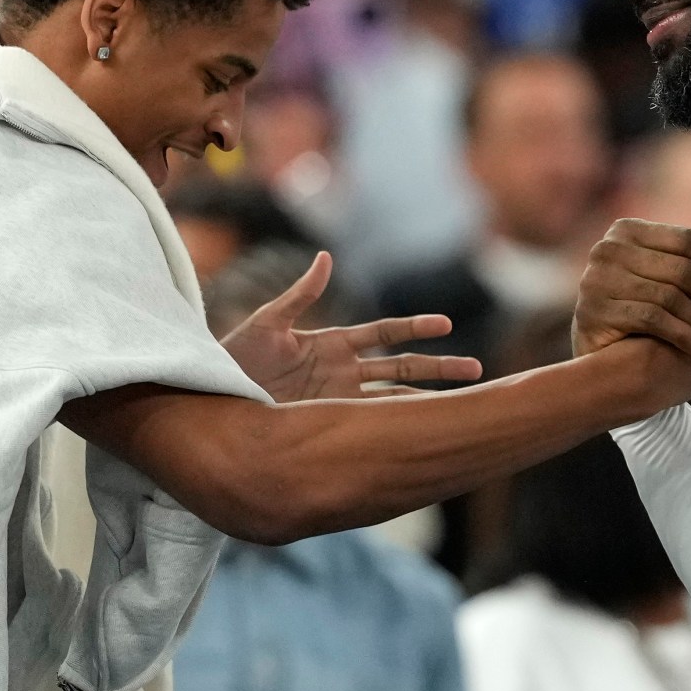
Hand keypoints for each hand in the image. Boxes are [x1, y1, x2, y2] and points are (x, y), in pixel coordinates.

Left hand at [221, 251, 482, 400]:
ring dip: (428, 400)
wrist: (214, 397)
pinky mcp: (329, 422)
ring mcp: (339, 400)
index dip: (414, 329)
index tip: (446, 325)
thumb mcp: (267, 323)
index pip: (384, 334)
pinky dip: (396, 426)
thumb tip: (326, 258)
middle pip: (402, 367)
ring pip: (395, 397)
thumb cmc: (235, 357)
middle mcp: (343, 372)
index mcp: (332, 344)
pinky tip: (421, 432)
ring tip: (464, 404)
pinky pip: (370, 424)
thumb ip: (300, 295)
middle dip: (438, 368)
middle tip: (476, 371)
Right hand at [575, 213, 690, 358]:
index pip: (687, 241)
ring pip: (671, 297)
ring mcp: (597, 278)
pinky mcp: (594, 310)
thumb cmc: (639, 306)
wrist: (600, 354)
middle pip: (681, 270)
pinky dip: (685, 336)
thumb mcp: (667, 274)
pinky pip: (654, 319)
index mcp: (626, 229)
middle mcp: (607, 248)